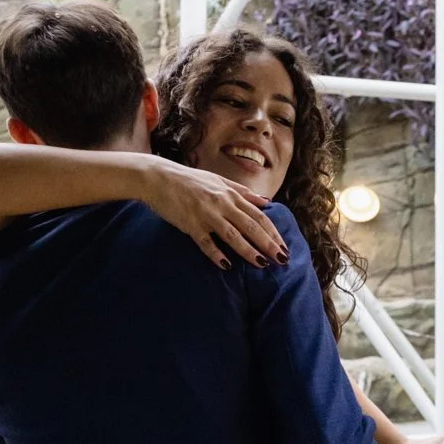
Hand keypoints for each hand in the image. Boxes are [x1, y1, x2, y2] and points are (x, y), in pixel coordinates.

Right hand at [140, 156, 288, 269]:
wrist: (159, 178)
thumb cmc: (190, 180)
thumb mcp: (219, 181)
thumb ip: (243, 192)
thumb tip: (266, 202)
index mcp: (230, 194)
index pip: (259, 216)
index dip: (273, 232)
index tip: (284, 246)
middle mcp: (222, 204)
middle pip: (251, 226)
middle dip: (268, 243)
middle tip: (282, 259)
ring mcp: (206, 214)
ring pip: (232, 235)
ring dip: (248, 251)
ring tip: (262, 264)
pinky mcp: (190, 224)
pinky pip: (205, 242)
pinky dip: (215, 254)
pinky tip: (226, 266)